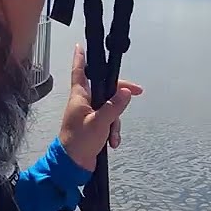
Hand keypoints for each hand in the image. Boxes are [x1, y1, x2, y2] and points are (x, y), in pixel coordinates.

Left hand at [58, 43, 143, 172]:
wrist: (72, 165)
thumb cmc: (80, 141)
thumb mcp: (99, 122)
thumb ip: (114, 106)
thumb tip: (127, 92)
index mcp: (79, 97)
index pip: (79, 72)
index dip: (80, 58)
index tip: (81, 46)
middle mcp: (83, 102)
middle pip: (105, 90)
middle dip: (120, 95)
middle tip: (138, 93)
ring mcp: (88, 114)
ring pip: (109, 108)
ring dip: (115, 122)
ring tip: (113, 136)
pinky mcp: (93, 126)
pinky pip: (108, 122)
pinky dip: (112, 131)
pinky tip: (112, 142)